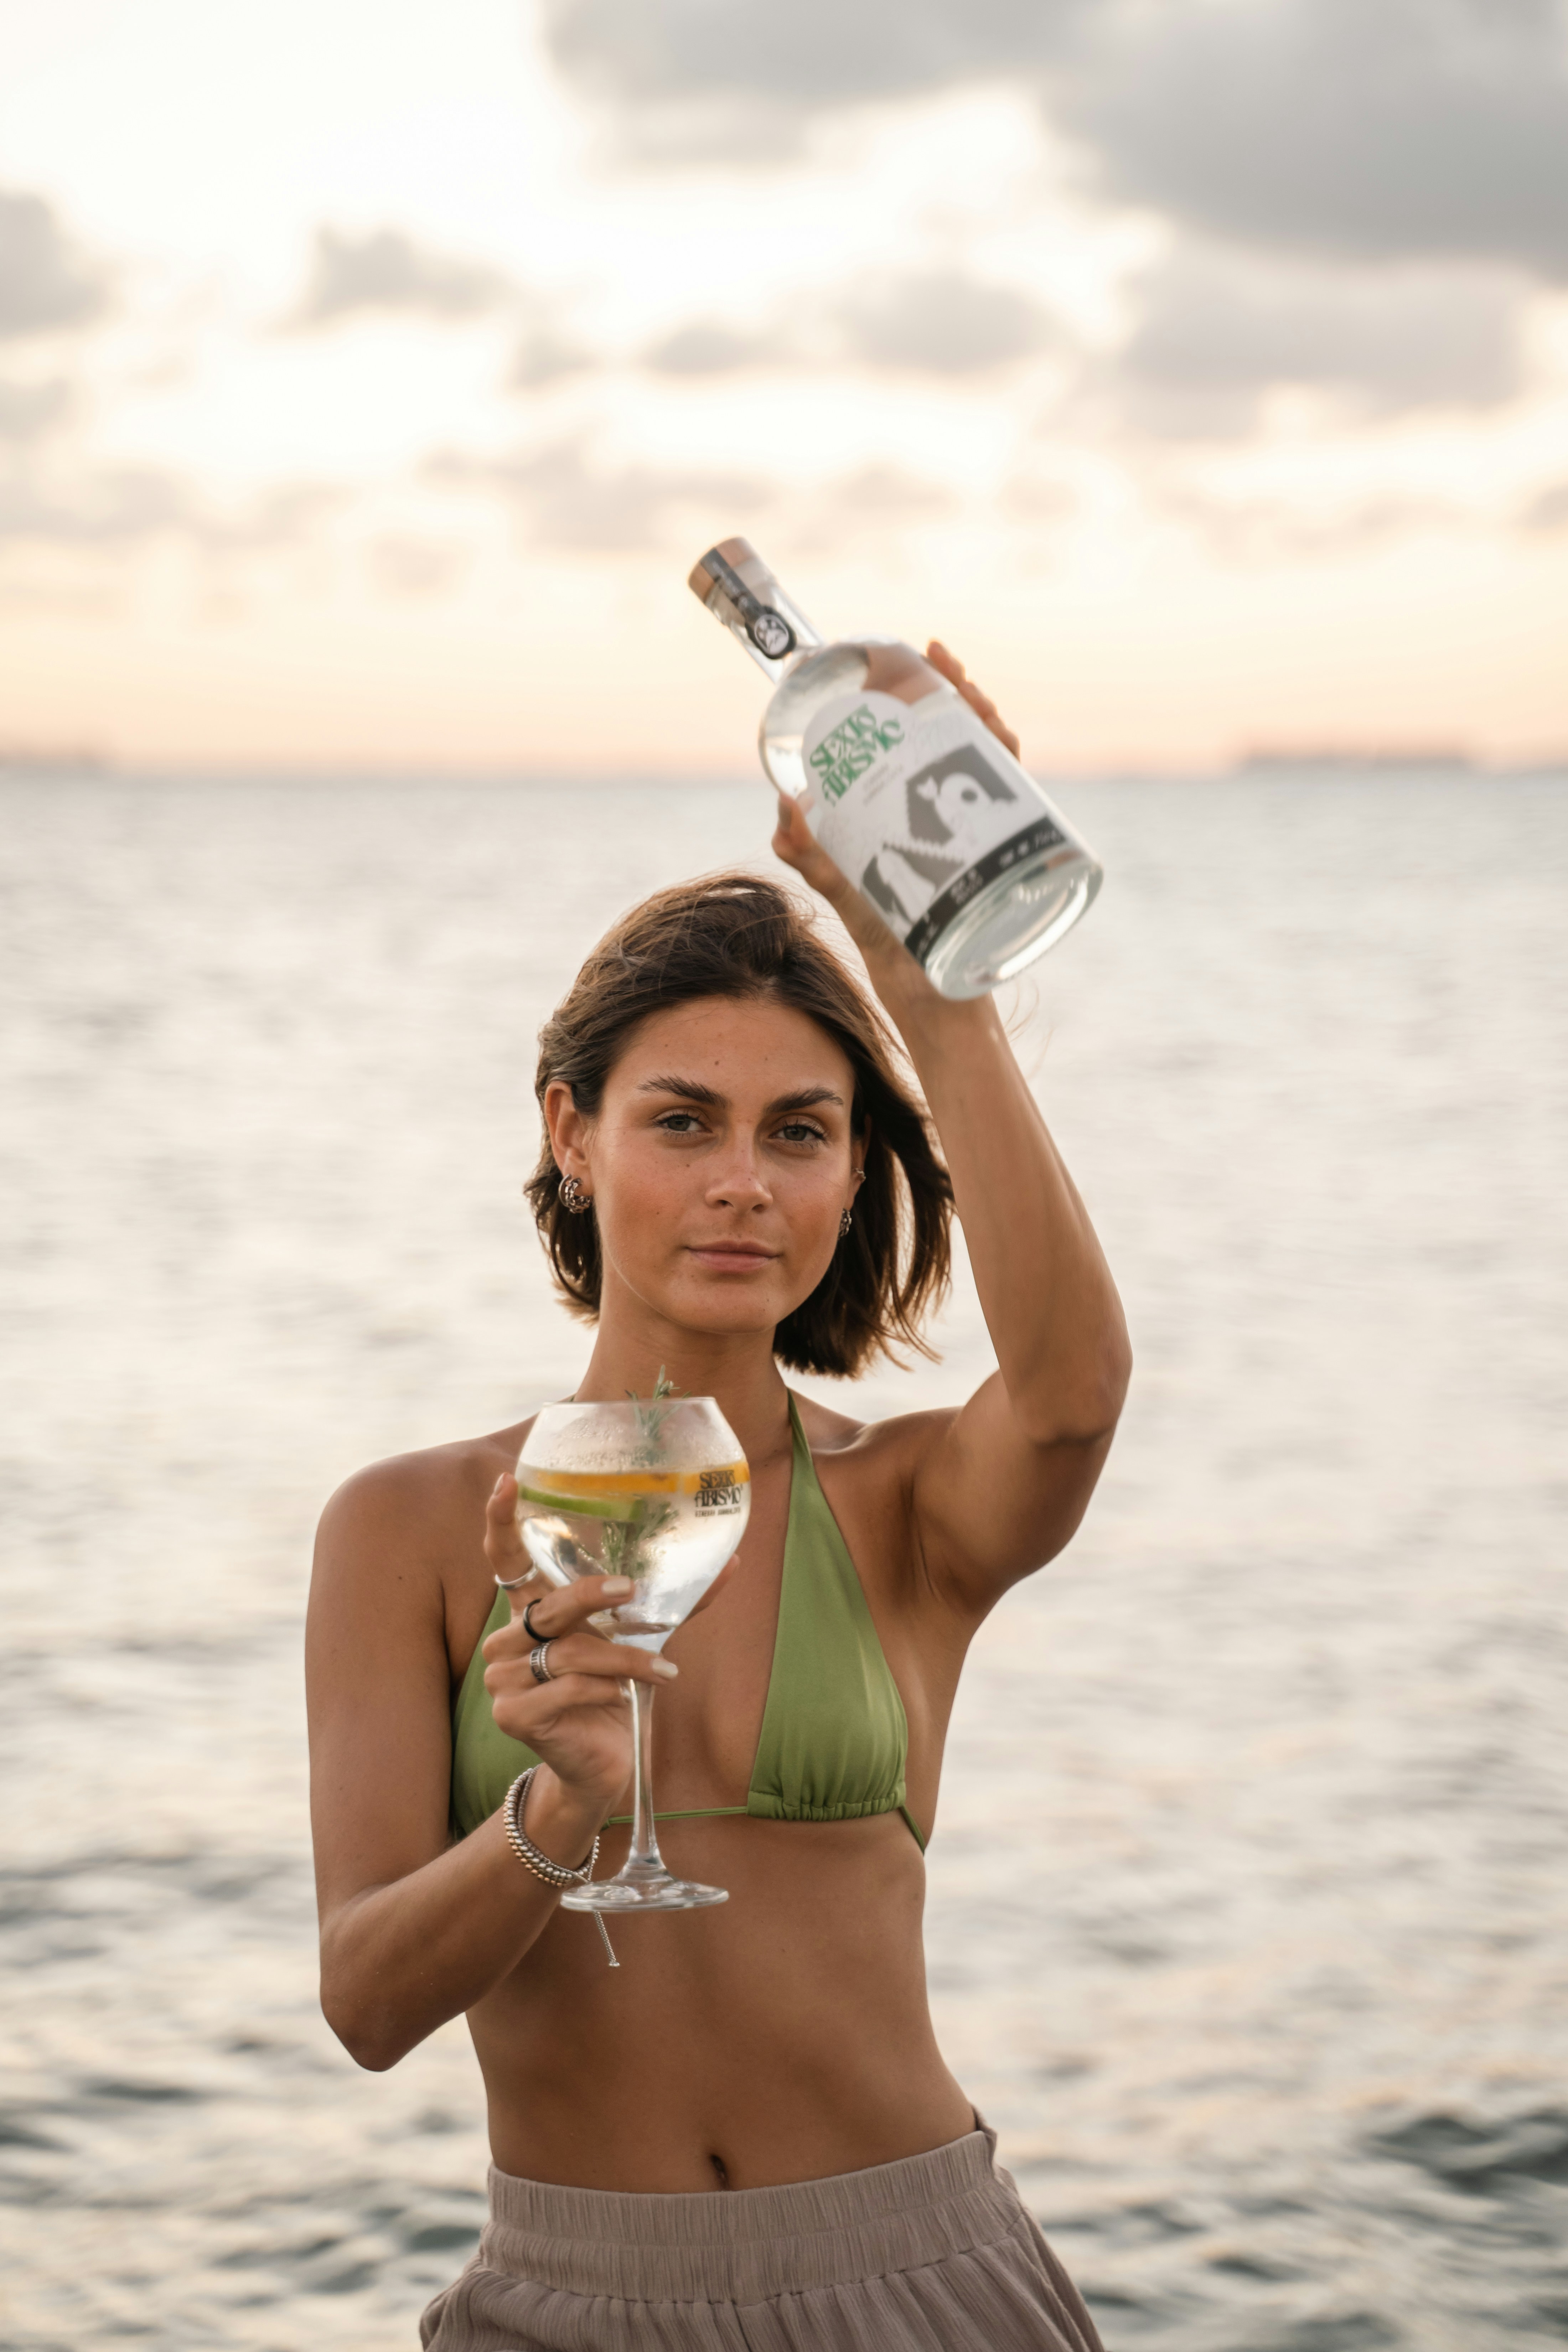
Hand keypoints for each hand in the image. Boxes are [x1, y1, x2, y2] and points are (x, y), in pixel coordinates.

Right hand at [481, 1473, 672, 1826]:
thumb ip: (673, 1602)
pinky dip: (607, 1687)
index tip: (506, 1480)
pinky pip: (566, 1688)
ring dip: (623, 1658)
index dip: (501, 1520)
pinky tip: (629, 1694)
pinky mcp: (513, 1715)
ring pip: (569, 1651)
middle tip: (631, 1590)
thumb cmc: (616, 1692)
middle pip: (548, 1603)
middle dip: (592, 1594)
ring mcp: (502, 1680)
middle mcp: (506, 1640)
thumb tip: (732, 1561)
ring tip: (663, 1670)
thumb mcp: (641, 1639)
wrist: (605, 1764)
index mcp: (529, 1612)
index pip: (506, 1558)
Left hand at [771, 638, 1019, 1007]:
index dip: (940, 692)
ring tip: (970, 696)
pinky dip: (1009, 764)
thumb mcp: (847, 889)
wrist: (928, 992)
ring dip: (987, 719)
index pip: (941, 738)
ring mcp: (988, 833)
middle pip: (973, 738)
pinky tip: (999, 739)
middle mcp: (963, 816)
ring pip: (999, 759)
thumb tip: (781, 812)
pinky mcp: (1004, 855)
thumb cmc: (892, 939)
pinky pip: (1016, 799)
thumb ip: (814, 855)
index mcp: (929, 811)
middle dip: (965, 695)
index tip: (928, 652)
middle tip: (947, 666)